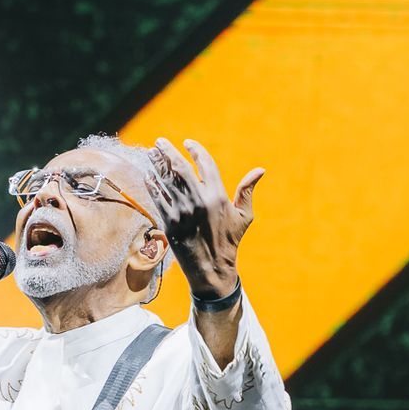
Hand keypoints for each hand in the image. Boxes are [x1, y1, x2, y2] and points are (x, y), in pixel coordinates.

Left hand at [148, 138, 262, 300]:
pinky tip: (148, 175)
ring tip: (151, 153)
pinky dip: (152, 185)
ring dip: (156, 165)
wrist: (211, 267)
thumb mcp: (243, 216)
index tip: (187, 142)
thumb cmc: (229, 240)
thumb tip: (260, 170)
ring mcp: (182, 211)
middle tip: (159, 141)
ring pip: (165, 181)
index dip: (195, 150)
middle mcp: (198, 201)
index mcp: (218, 196)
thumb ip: (247, 191)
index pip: (205, 164)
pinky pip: (157, 198)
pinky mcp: (169, 221)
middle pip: (179, 168)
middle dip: (168, 152)